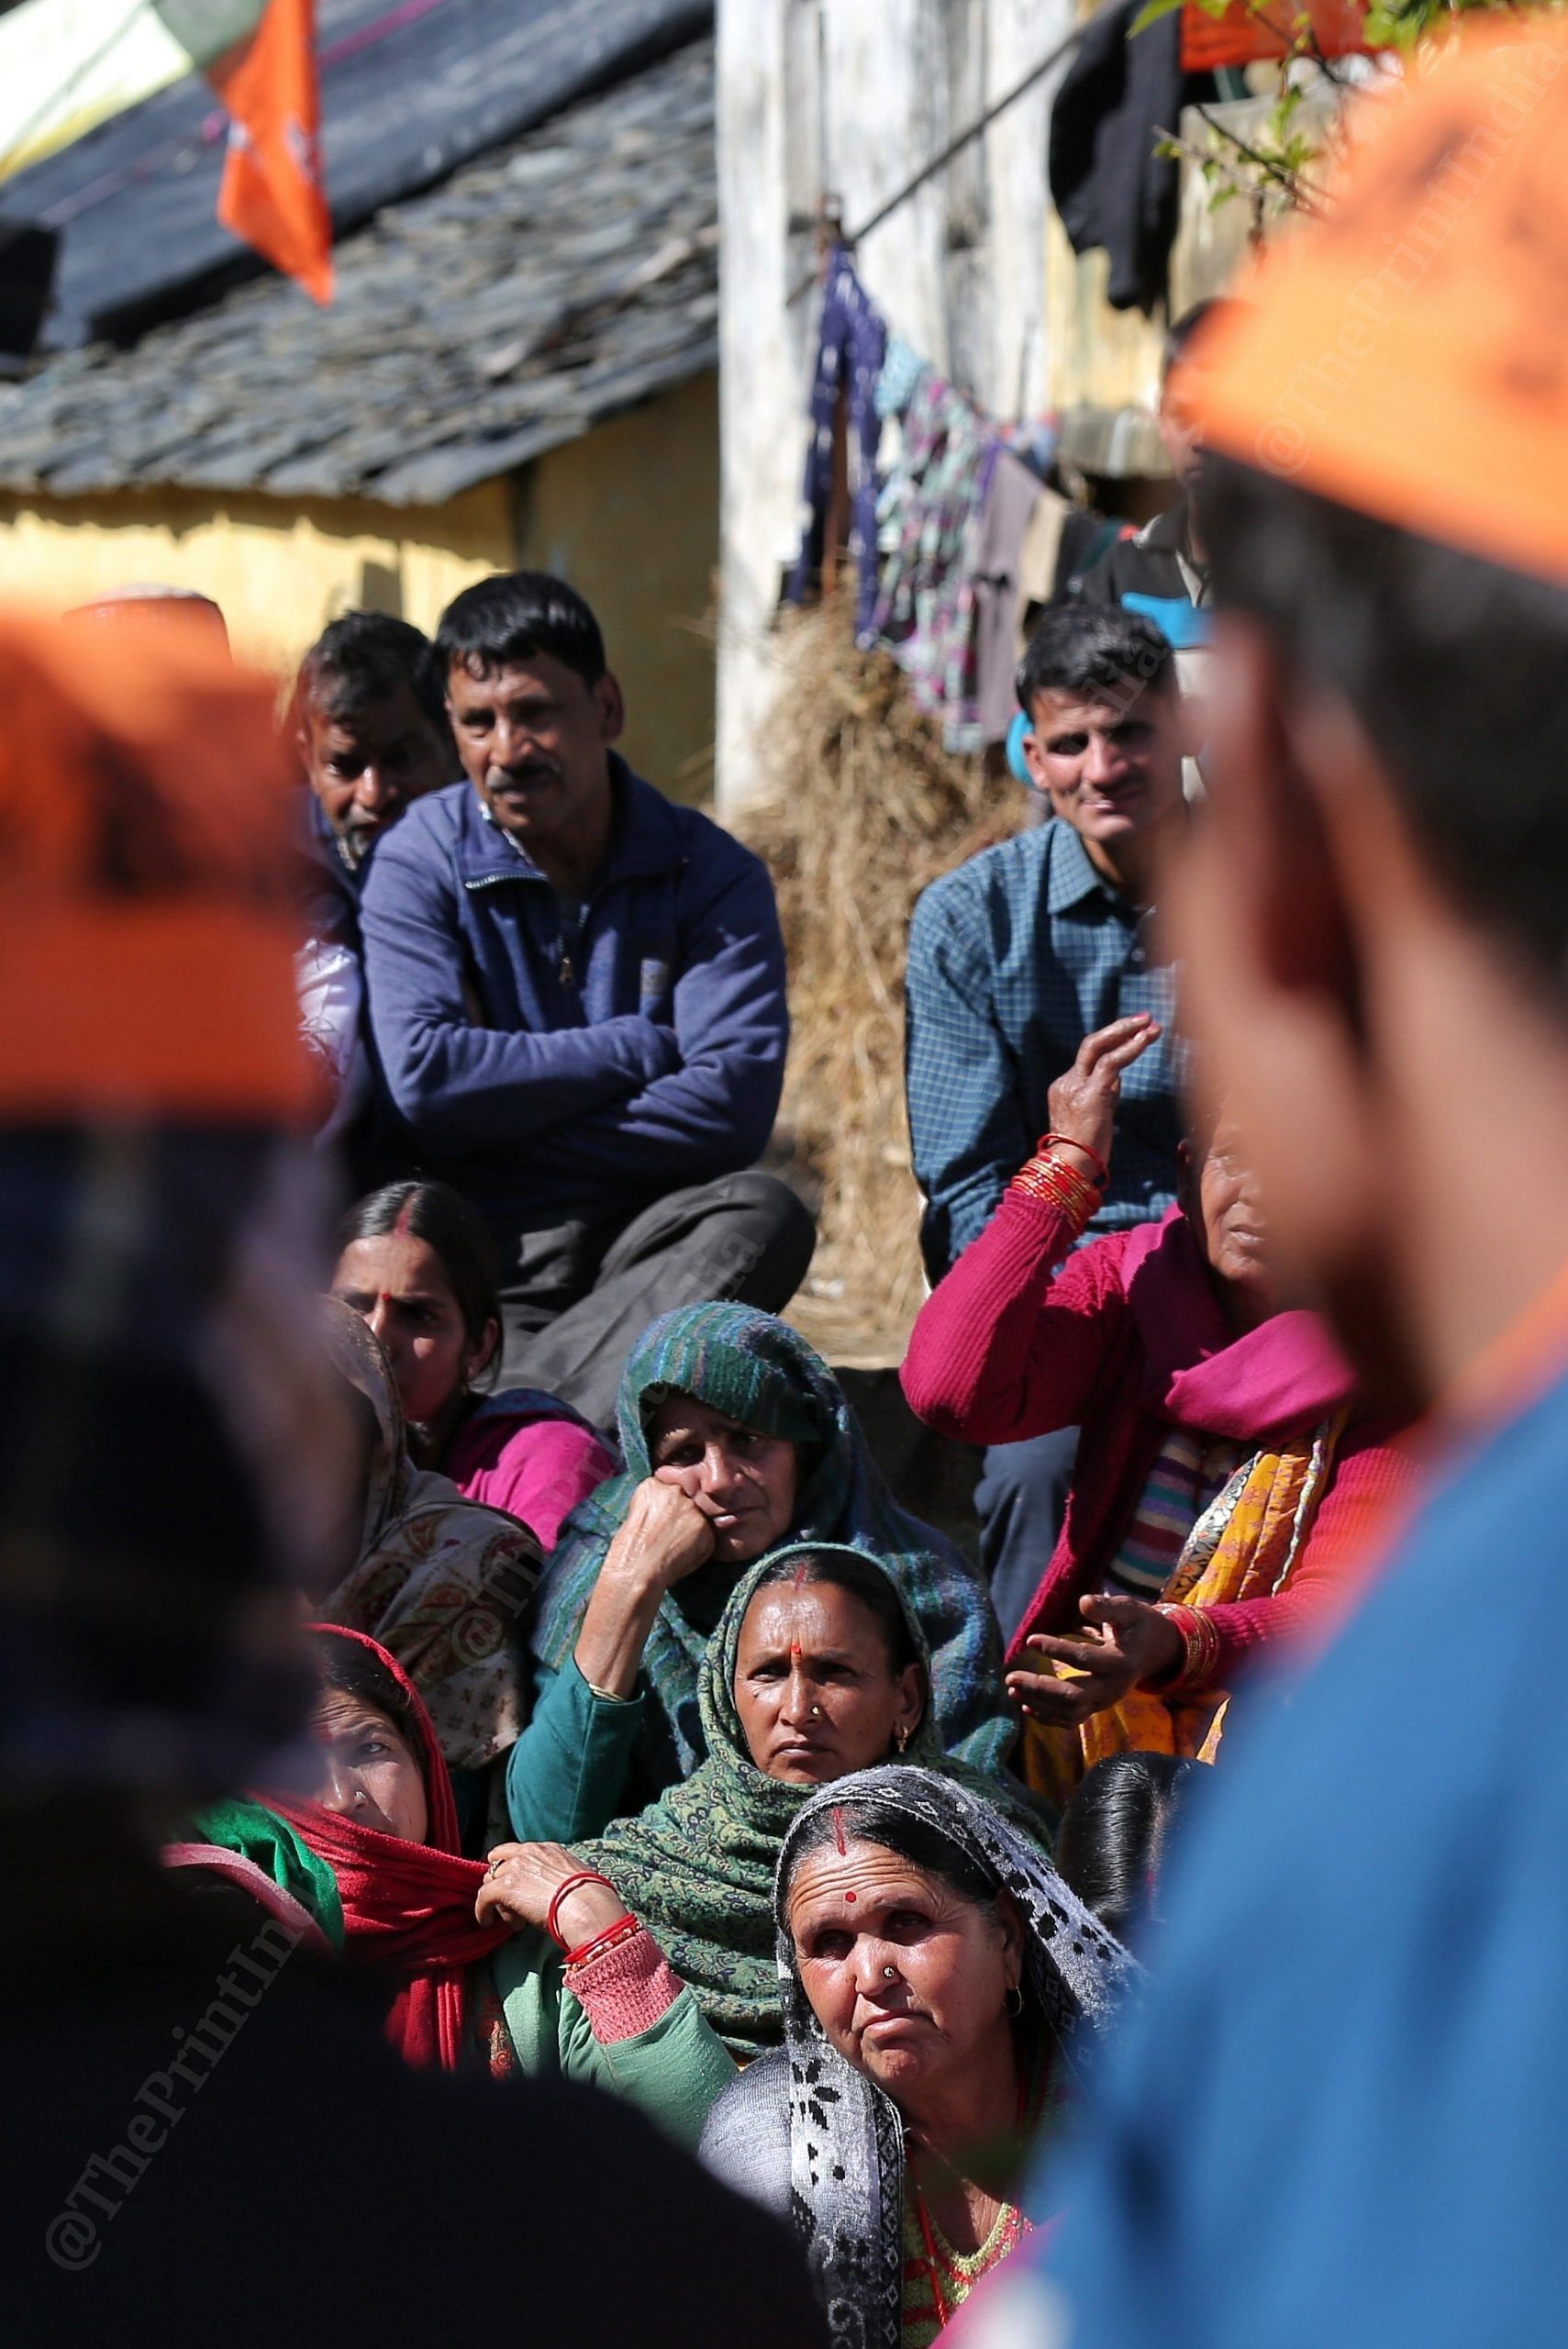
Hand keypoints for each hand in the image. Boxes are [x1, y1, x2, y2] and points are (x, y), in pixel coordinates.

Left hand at [475, 1841, 626, 1943]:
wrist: (585, 1905)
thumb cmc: (588, 1898)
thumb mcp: (574, 1876)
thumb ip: (560, 1877)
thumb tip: (557, 1892)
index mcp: (547, 1849)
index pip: (517, 1852)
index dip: (512, 1870)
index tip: (516, 1886)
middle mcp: (528, 1852)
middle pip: (499, 1865)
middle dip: (504, 1885)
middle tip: (516, 1908)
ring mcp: (515, 1868)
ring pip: (492, 1881)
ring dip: (499, 1901)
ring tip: (514, 1920)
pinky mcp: (504, 1887)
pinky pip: (483, 1896)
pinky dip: (482, 1910)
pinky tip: (486, 1921)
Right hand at [604, 1473, 715, 1594]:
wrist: (636, 1570)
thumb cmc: (629, 1548)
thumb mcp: (633, 1514)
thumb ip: (653, 1504)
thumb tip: (666, 1510)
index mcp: (653, 1485)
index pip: (666, 1489)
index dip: (664, 1507)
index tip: (658, 1520)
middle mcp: (676, 1493)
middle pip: (683, 1500)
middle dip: (679, 1515)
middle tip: (667, 1534)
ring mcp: (693, 1510)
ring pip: (697, 1517)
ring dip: (690, 1530)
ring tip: (673, 1547)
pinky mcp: (706, 1529)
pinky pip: (706, 1536)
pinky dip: (698, 1546)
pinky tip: (682, 1555)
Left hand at [1005, 1594, 1182, 1726]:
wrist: (1158, 1652)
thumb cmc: (1140, 1626)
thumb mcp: (1131, 1611)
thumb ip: (1108, 1608)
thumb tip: (1084, 1602)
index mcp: (1121, 1663)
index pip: (1085, 1660)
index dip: (1057, 1650)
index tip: (1030, 1639)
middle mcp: (1113, 1689)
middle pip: (1073, 1696)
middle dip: (1040, 1688)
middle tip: (1011, 1677)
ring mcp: (1105, 1702)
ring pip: (1069, 1712)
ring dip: (1038, 1703)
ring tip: (1013, 1688)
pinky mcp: (1097, 1707)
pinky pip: (1071, 1720)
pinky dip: (1048, 1716)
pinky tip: (1026, 1706)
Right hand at [1045, 1015, 1161, 1180]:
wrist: (1068, 1169)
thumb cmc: (1082, 1155)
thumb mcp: (1093, 1119)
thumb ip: (1103, 1096)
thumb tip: (1117, 1081)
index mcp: (1064, 1089)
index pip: (1090, 1060)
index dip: (1114, 1047)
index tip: (1135, 1038)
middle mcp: (1067, 1082)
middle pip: (1091, 1045)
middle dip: (1118, 1029)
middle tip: (1144, 1018)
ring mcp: (1075, 1086)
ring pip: (1099, 1047)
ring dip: (1128, 1032)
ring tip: (1152, 1025)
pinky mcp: (1090, 1093)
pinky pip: (1112, 1062)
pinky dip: (1131, 1048)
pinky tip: (1146, 1040)